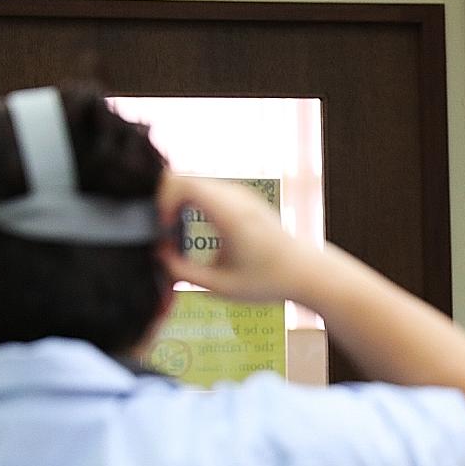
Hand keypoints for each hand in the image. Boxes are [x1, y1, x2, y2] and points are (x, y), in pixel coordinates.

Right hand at [159, 175, 320, 303]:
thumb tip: (158, 254)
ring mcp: (242, 194)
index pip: (185, 183)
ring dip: (179, 200)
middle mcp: (237, 198)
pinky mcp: (245, 199)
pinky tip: (191, 223)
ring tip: (175, 228)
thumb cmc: (267, 281)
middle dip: (166, 200)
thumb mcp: (220, 286)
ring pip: (197, 182)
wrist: (306, 271)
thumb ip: (183, 272)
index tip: (164, 227)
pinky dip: (193, 201)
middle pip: (187, 179)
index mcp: (231, 215)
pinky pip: (210, 189)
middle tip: (163, 229)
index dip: (163, 200)